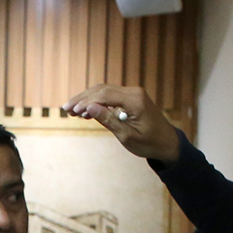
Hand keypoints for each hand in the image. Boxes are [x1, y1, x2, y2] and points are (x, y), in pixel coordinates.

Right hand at [62, 84, 180, 161]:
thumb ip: (108, 120)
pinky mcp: (131, 98)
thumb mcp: (127, 136)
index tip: (71, 111)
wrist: (167, 143)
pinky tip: (85, 111)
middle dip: (82, 98)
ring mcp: (133, 94)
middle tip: (66, 109)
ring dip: (87, 99)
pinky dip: (97, 102)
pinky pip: (110, 96)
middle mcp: (134, 92)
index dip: (85, 101)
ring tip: (71, 110)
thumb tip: (89, 108)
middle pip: (102, 89)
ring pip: (104, 91)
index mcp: (134, 100)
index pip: (104, 95)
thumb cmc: (149, 143)